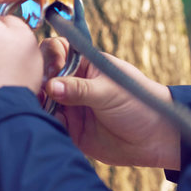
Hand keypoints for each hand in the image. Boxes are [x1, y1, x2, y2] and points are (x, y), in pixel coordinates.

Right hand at [41, 37, 180, 169]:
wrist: (154, 140)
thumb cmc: (139, 104)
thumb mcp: (109, 92)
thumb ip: (79, 89)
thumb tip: (50, 86)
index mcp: (84, 65)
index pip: (56, 51)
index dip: (48, 58)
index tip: (51, 71)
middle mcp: (72, 83)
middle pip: (43, 77)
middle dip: (37, 84)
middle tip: (41, 94)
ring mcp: (69, 106)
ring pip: (42, 102)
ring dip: (39, 106)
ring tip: (43, 112)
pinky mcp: (69, 129)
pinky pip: (50, 124)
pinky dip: (45, 125)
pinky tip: (50, 126)